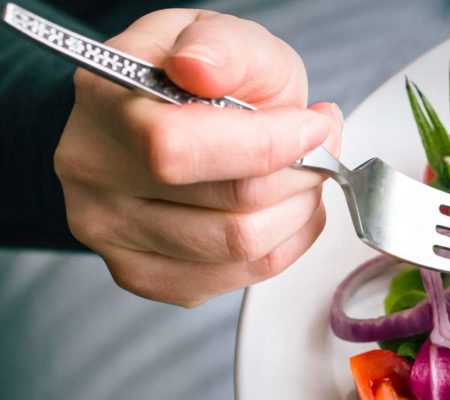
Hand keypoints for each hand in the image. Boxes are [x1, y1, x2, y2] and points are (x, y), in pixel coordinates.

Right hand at [54, 10, 342, 306]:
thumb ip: (222, 47)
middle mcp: (94, 172)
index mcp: (106, 102)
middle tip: (318, 148)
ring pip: (243, 246)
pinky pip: (241, 276)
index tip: (313, 126)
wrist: (160, 119)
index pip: (182, 148)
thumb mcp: (220, 35)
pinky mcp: (143, 274)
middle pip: (231, 205)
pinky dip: (286, 242)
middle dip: (301, 175)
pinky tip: (283, 209)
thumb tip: (200, 66)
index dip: (270, 144)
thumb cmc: (197, 81)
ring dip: (299, 211)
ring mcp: (111, 232)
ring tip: (304, 175)